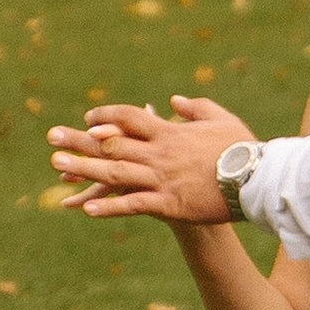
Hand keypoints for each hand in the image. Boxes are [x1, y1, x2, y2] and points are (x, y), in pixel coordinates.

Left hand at [47, 96, 255, 222]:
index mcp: (170, 132)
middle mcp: (159, 153)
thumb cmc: (244, 149)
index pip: (129, 117)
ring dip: (83, 169)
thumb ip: (195, 107)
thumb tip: (174, 100)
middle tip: (52, 138)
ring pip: (115, 171)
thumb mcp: (221, 119)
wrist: (258, 180)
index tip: (88, 118)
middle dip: (79, 141)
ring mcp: (161, 179)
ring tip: (57, 167)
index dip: (106, 116)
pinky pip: (133, 204)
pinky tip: (87, 209)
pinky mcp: (169, 204)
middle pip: (112, 142)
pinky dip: (109, 206)